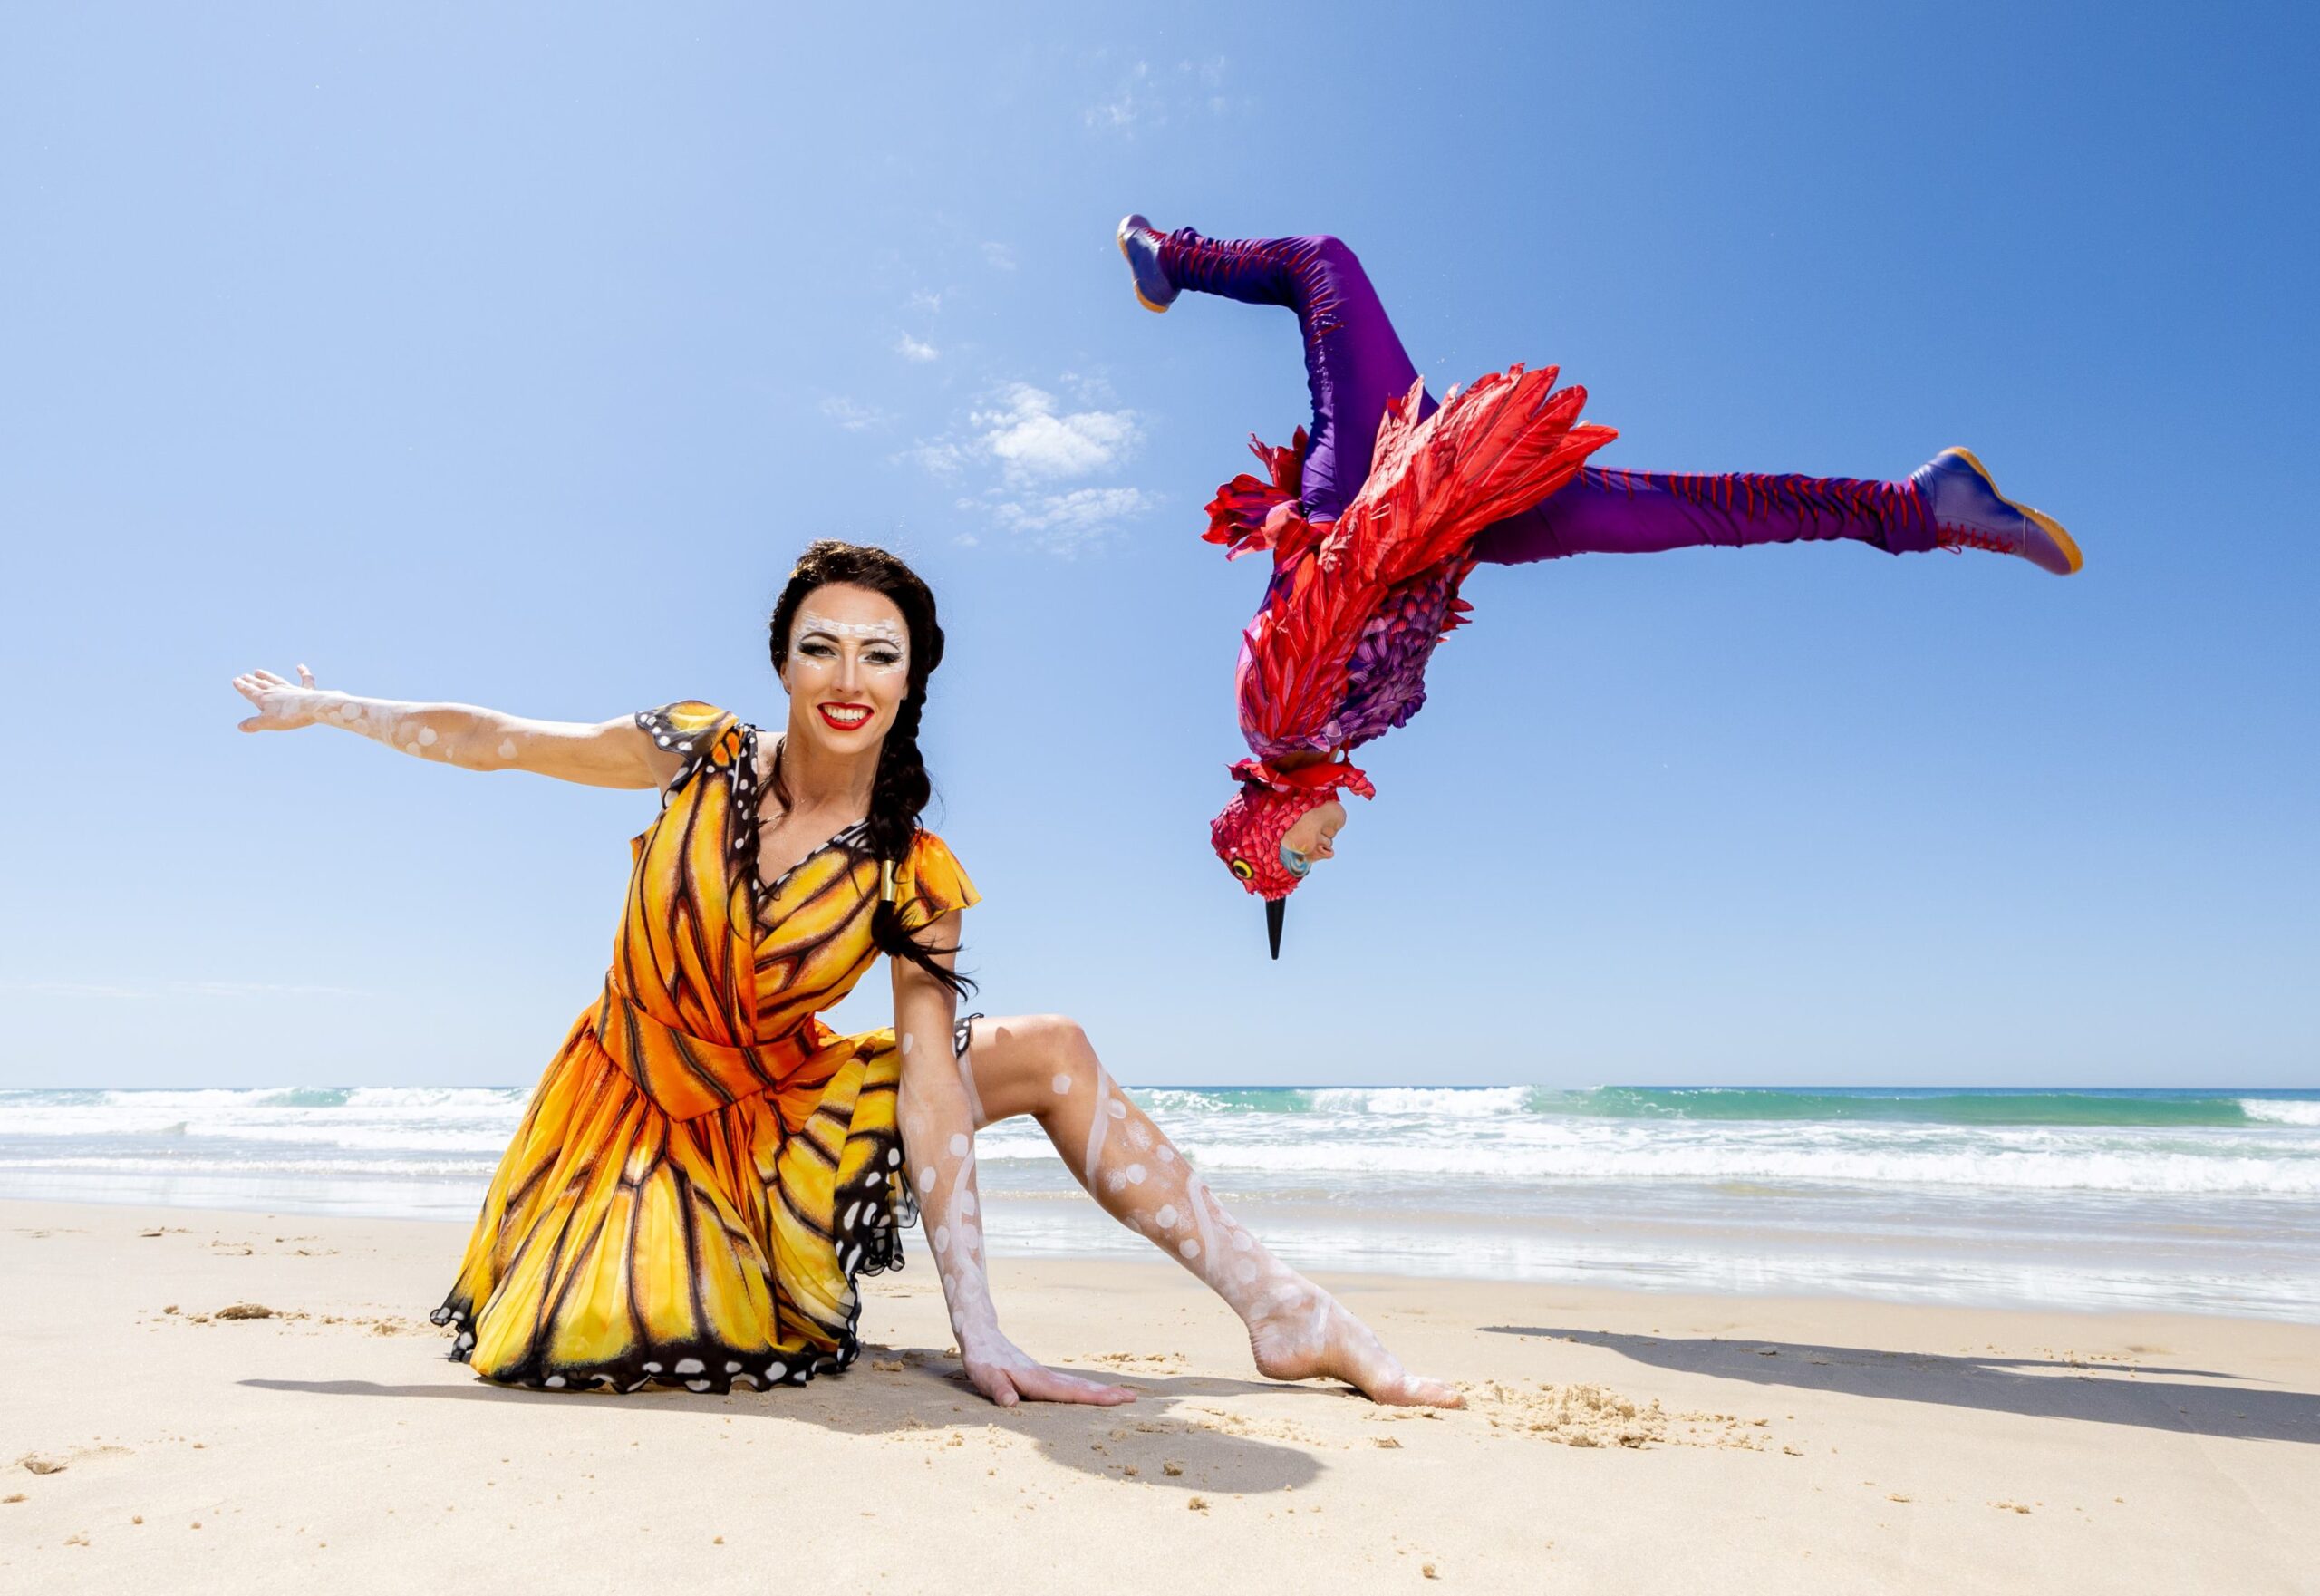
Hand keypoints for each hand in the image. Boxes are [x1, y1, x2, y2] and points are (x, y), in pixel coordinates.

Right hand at [233, 665, 333, 731]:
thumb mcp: (267, 722)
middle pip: (262, 685)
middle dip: (252, 681)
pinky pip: (305, 679)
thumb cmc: (289, 716)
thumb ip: (253, 724)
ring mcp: (292, 689)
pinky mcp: (307, 690)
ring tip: (259, 671)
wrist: (313, 708)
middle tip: (245, 676)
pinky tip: (300, 666)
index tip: (235, 680)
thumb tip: (240, 727)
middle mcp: (277, 691)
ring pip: (277, 680)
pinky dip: (303, 672)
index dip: (242, 687)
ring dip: (267, 676)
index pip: (250, 691)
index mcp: (265, 698)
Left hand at [959, 1331, 1136, 1408]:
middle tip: (1134, 1399)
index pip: (1069, 1392)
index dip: (1093, 1398)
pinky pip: (1070, 1384)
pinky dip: (1086, 1389)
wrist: (981, 1335)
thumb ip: (998, 1389)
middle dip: (1107, 1393)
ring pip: (1078, 1384)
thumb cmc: (982, 1360)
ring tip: (1123, 1396)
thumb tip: (1010, 1403)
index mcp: (1036, 1380)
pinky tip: (1092, 1393)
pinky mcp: (1042, 1376)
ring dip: (1101, 1390)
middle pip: (1082, 1386)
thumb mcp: (985, 1377)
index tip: (1118, 1400)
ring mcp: (1046, 1375)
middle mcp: (1046, 1376)